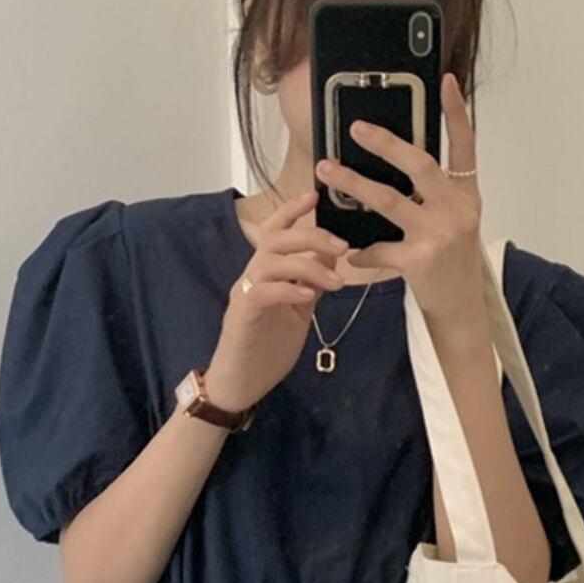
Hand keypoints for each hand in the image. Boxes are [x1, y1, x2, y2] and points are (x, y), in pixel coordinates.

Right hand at [208, 191, 348, 407]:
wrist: (240, 385)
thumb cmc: (266, 349)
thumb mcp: (299, 311)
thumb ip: (311, 282)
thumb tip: (331, 253)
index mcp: (266, 274)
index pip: (275, 232)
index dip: (291, 211)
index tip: (314, 196)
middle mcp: (251, 277)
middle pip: (275, 239)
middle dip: (311, 236)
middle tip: (343, 247)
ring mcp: (244, 295)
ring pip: (270, 261)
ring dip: (308, 266)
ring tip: (336, 282)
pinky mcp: (241, 317)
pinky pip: (261, 292)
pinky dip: (287, 289)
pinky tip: (309, 297)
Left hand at [315, 72, 483, 326]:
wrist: (460, 306)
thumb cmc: (450, 259)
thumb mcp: (452, 218)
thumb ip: (431, 191)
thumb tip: (395, 157)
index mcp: (466, 194)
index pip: (465, 145)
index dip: (456, 112)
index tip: (444, 81)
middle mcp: (457, 210)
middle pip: (420, 165)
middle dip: (386, 143)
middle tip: (356, 127)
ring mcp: (440, 235)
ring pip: (389, 201)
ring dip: (354, 184)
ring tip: (327, 170)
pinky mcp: (421, 261)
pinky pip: (379, 248)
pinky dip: (360, 250)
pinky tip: (348, 251)